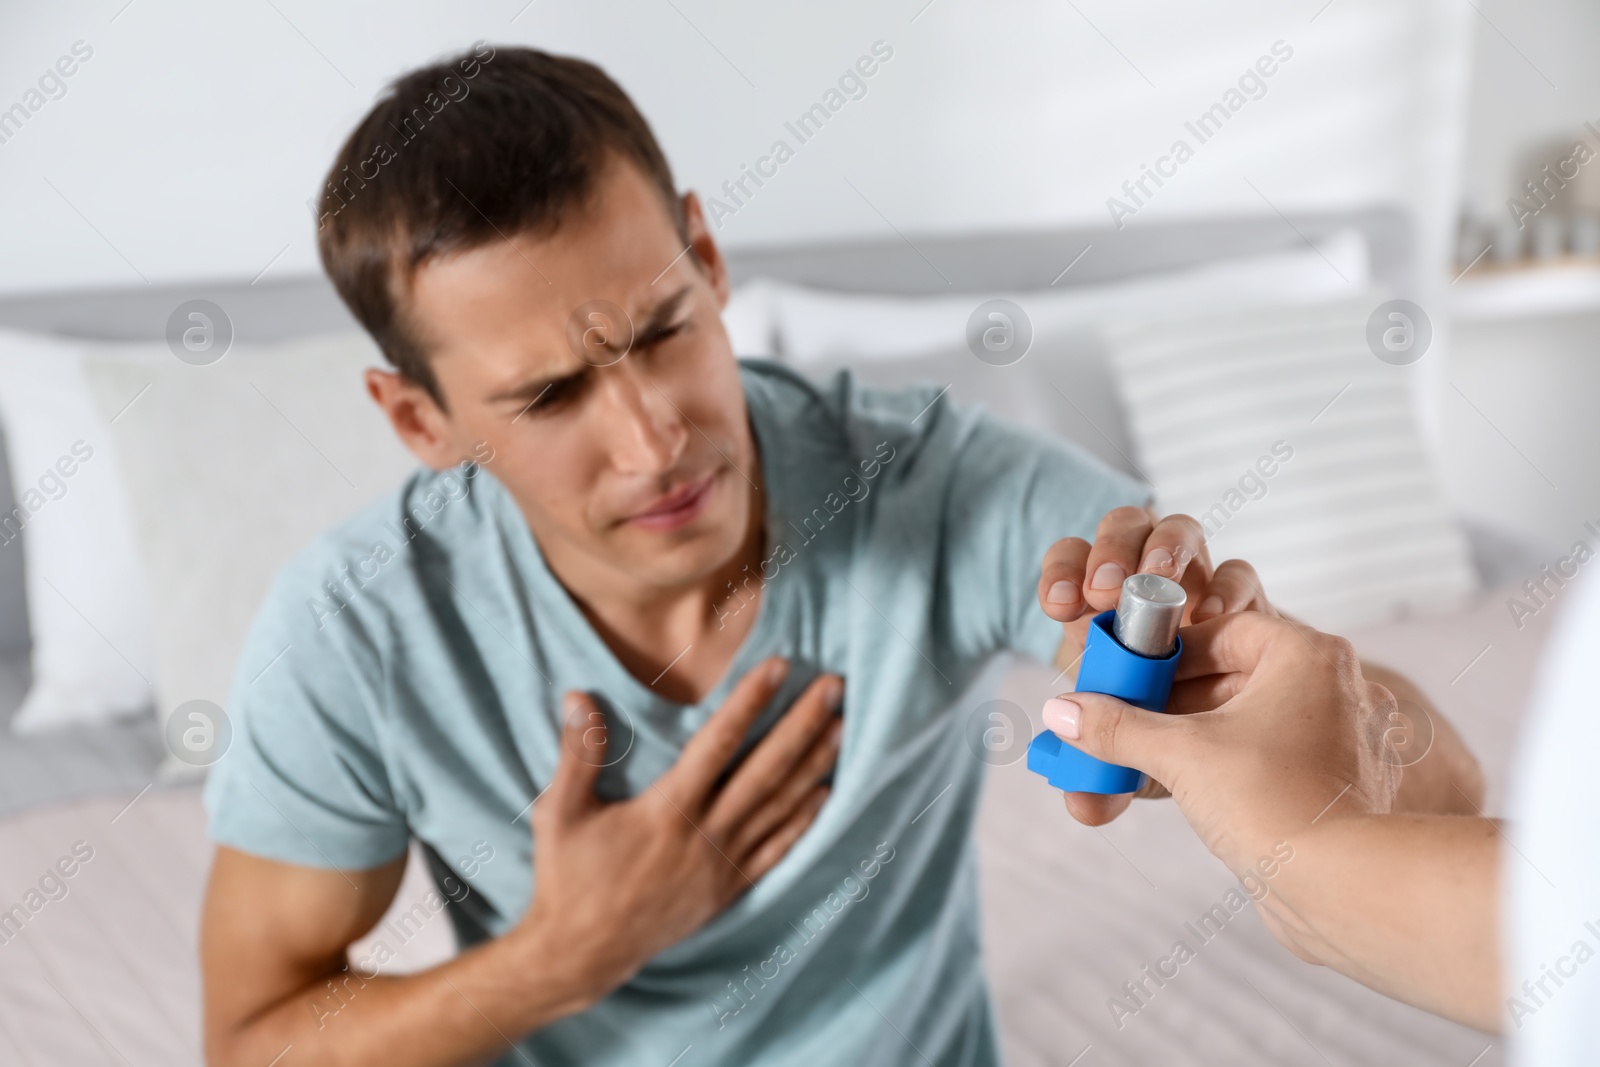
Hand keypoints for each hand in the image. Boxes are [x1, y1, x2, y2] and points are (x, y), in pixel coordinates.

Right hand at [516, 658, 841, 1004]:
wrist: (583, 954)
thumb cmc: (569, 879)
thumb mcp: (561, 813)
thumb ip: (578, 754)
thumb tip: (577, 695)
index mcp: (667, 811)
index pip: (718, 743)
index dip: (750, 701)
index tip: (780, 667)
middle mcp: (704, 834)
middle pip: (766, 770)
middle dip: (802, 725)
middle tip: (834, 687)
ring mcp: (722, 864)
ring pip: (780, 807)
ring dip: (814, 765)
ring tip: (843, 728)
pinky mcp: (728, 889)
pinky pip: (777, 850)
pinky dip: (804, 820)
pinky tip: (826, 793)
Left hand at [1035, 505, 1277, 824]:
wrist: (1268, 750)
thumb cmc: (1185, 748)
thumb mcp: (1140, 769)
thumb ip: (1106, 782)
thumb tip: (1082, 806)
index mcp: (1103, 615)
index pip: (1070, 566)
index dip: (1061, 575)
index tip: (1060, 607)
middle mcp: (1148, 592)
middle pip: (1122, 531)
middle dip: (1111, 551)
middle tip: (1105, 590)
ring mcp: (1201, 590)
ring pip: (1177, 534)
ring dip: (1166, 550)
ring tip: (1160, 579)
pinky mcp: (1252, 607)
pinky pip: (1239, 574)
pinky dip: (1227, 587)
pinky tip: (1216, 614)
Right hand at [1040, 611, 1399, 875]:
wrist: (1345, 889)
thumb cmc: (1276, 802)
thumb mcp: (1180, 753)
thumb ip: (1117, 727)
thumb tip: (1064, 712)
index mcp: (1309, 656)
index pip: (1224, 630)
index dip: (1168, 652)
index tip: (1128, 673)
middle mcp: (1336, 689)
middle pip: (1233, 677)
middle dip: (1171, 701)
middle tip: (1121, 716)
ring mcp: (1342, 740)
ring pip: (1249, 723)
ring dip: (1192, 738)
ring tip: (1140, 757)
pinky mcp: (1337, 788)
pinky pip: (1269, 760)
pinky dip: (1225, 769)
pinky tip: (1182, 790)